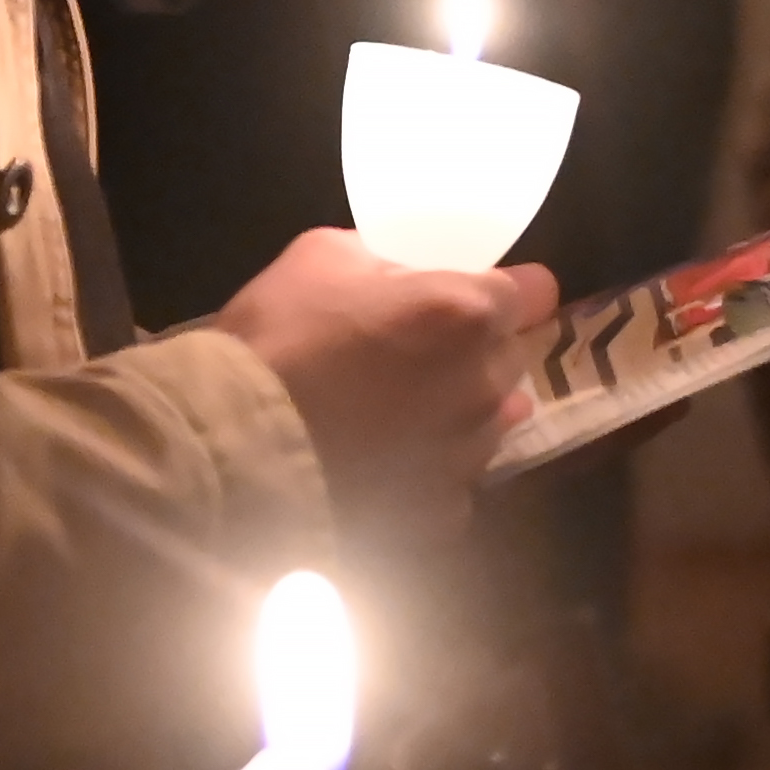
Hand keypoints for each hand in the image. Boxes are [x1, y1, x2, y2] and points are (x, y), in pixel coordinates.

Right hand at [208, 226, 558, 530]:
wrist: (234, 447)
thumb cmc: (278, 338)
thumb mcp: (321, 256)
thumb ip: (383, 258)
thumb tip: (402, 273)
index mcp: (464, 313)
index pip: (535, 292)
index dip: (507, 289)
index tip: (476, 294)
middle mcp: (483, 385)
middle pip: (510, 358)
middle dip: (476, 350)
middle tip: (418, 352)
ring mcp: (467, 455)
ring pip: (490, 422)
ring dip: (460, 410)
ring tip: (402, 412)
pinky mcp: (441, 513)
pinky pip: (453, 479)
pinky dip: (428, 468)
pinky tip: (383, 462)